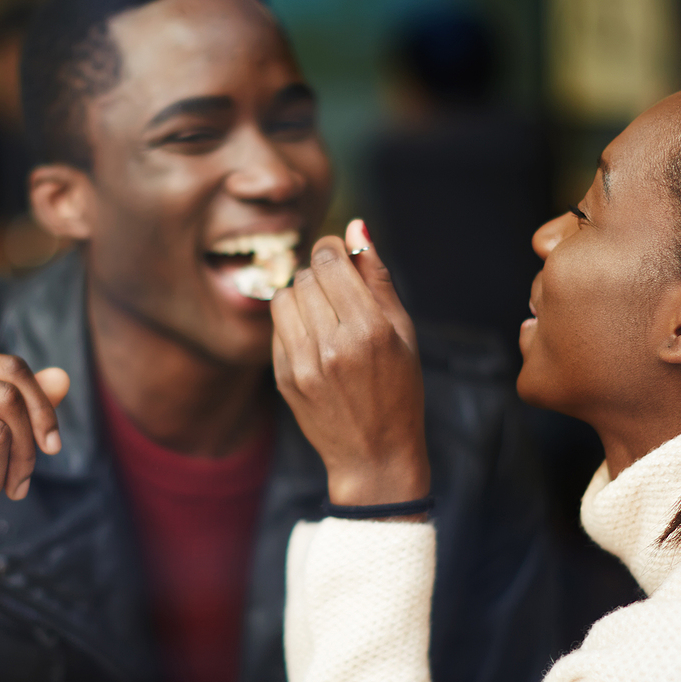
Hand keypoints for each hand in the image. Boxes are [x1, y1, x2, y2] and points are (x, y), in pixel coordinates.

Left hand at [271, 220, 430, 506]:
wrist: (374, 455)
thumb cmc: (398, 390)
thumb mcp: (403, 332)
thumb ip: (377, 277)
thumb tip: (356, 226)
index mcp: (369, 330)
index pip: (329, 261)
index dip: (333, 250)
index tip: (341, 258)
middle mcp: (333, 346)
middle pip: (306, 276)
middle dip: (321, 275)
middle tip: (339, 293)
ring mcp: (304, 365)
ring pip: (285, 297)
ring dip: (302, 296)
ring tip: (325, 315)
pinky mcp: (284, 378)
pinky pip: (277, 327)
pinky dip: (293, 323)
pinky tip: (315, 341)